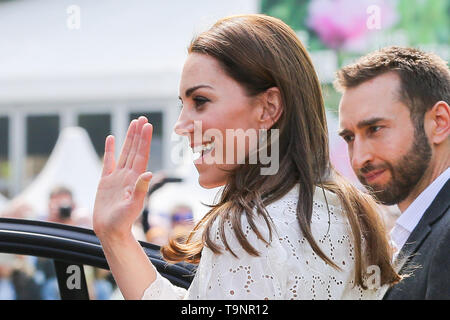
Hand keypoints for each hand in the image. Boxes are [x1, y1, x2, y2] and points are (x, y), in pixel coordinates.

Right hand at [93, 116, 152, 238]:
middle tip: (142, 118)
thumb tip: (148, 173)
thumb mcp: (133, 205)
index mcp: (135, 179)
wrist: (110, 231)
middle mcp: (128, 175)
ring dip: (128, 138)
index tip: (148, 125)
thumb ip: (140, 189)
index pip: (141, 155)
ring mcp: (117, 177)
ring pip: (124, 152)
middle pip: (134, 150)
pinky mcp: (106, 181)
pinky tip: (111, 138)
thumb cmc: (123, 221)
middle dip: (139, 134)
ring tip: (133, 123)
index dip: (144, 140)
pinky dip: (110, 150)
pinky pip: (108, 162)